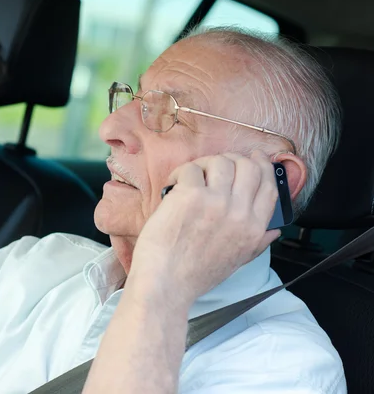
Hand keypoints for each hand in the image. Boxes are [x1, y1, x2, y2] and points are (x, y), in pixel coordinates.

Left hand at [131, 151, 280, 303]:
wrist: (166, 283)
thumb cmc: (194, 275)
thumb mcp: (237, 262)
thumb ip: (257, 243)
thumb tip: (274, 231)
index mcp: (253, 229)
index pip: (269, 186)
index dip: (264, 166)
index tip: (256, 157)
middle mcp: (239, 212)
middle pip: (248, 167)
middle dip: (233, 159)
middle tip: (216, 165)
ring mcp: (215, 201)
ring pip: (220, 161)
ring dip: (205, 164)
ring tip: (192, 178)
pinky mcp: (189, 195)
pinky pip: (191, 168)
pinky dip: (180, 173)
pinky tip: (173, 186)